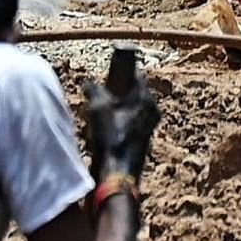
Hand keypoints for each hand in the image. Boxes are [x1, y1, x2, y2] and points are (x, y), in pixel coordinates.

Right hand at [83, 48, 159, 183]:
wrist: (117, 171)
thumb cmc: (110, 137)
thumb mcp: (98, 109)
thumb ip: (94, 91)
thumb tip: (88, 82)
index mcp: (146, 100)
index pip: (137, 76)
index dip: (122, 71)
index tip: (109, 69)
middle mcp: (152, 111)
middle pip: (135, 91)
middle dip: (118, 88)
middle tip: (101, 88)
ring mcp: (149, 125)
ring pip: (133, 106)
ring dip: (118, 104)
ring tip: (100, 106)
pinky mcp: (142, 137)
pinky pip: (131, 119)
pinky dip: (120, 116)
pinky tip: (105, 123)